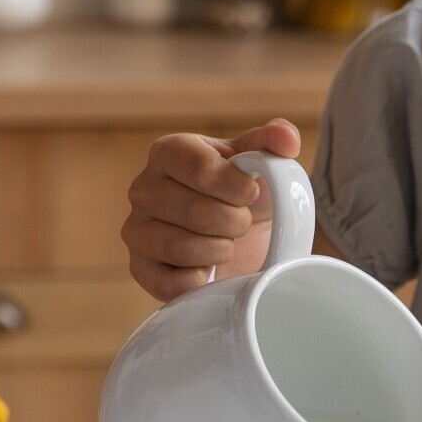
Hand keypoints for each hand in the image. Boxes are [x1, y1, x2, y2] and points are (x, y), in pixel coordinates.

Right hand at [122, 119, 300, 301]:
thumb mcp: (262, 159)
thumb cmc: (244, 191)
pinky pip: (170, 282)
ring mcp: (136, 230)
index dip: (236, 187)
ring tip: (226, 242)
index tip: (251, 193)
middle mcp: (143, 188)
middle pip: (197, 212)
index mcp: (168, 152)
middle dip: (235, 222)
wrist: (241, 233)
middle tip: (241, 222)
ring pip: (183, 248)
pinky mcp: (139, 269)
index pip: (201, 168)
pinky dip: (200, 280)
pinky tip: (208, 269)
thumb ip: (277, 139)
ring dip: (220, 250)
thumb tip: (285, 138)